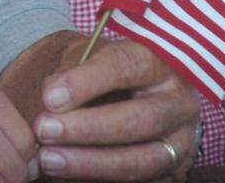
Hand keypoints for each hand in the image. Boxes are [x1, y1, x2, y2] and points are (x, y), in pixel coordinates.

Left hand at [32, 38, 199, 181]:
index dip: (87, 82)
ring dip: (91, 163)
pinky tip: (68, 176)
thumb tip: (51, 97)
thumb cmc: (97, 72)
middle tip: (44, 130)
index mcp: (157, 61)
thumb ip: (70, 69)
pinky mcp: (173, 173)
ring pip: (141, 160)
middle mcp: (178, 101)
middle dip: (88, 128)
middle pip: (140, 119)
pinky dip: (100, 181)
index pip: (126, 66)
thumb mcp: (85, 55)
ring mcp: (180, 141)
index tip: (50, 97)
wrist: (119, 95)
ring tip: (49, 159)